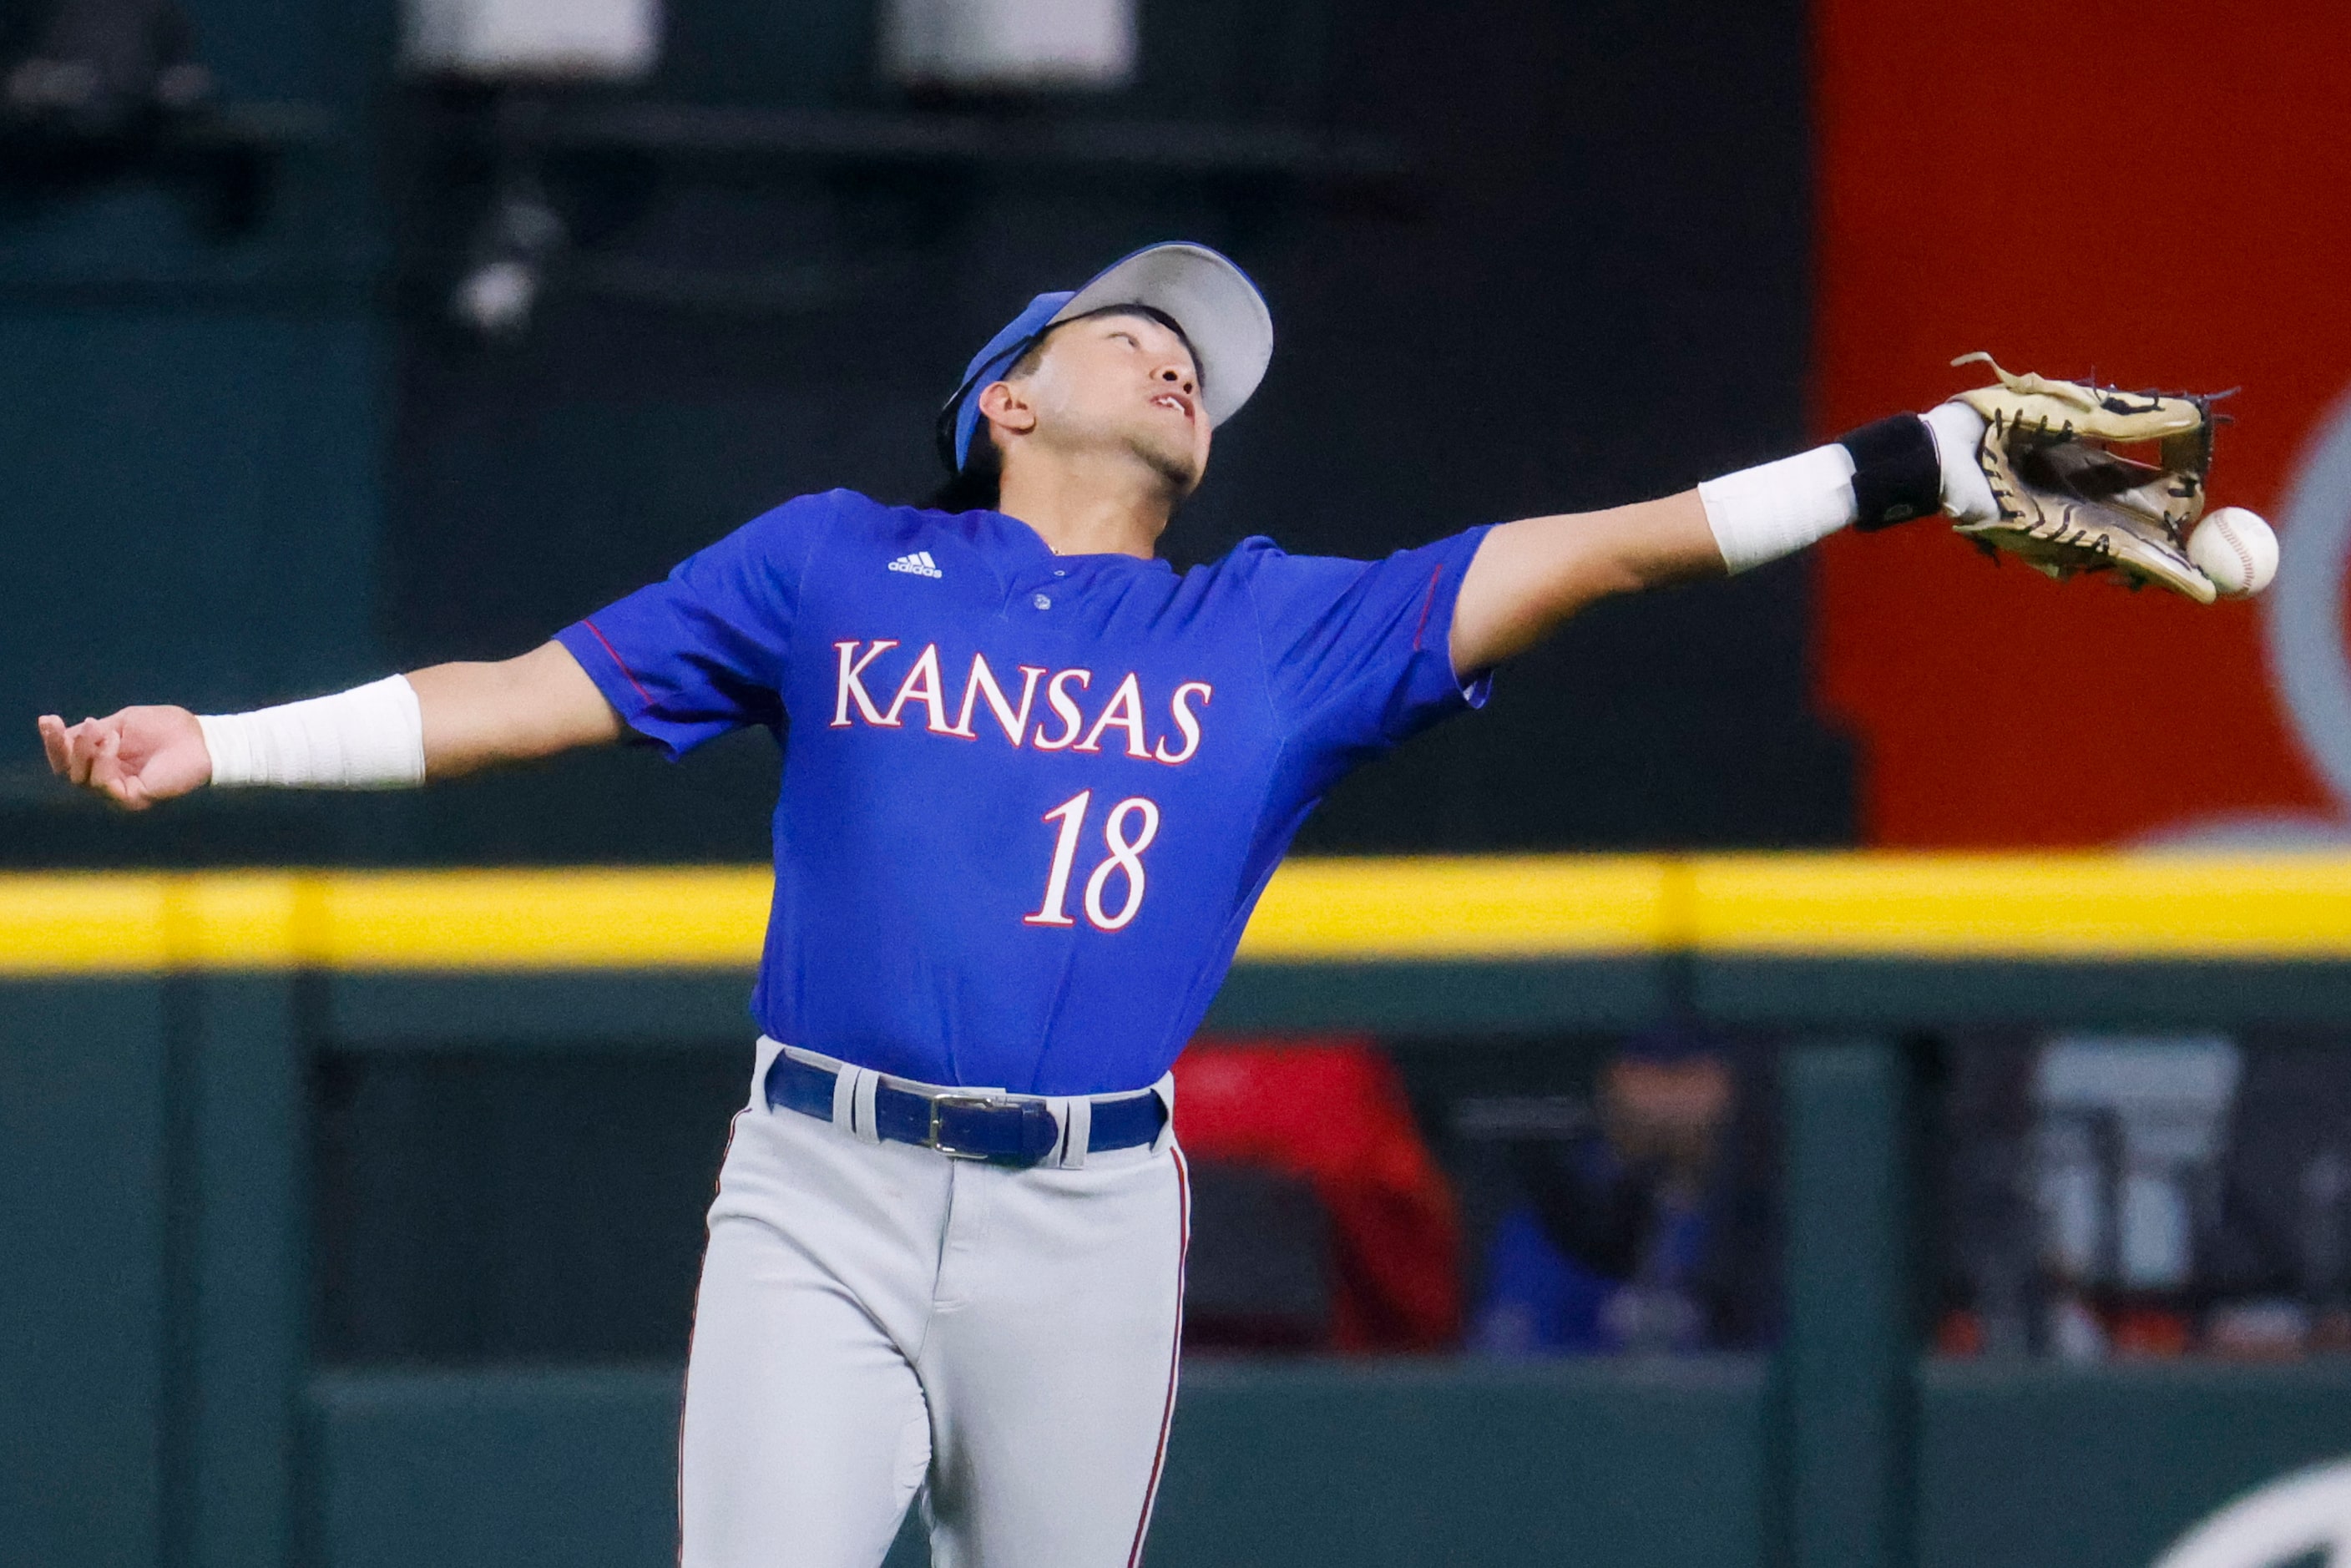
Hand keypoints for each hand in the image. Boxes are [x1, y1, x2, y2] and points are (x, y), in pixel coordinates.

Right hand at [37, 706, 212, 810]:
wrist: (201, 738)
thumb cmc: (168, 729)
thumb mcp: (122, 724)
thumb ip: (94, 733)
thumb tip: (62, 735)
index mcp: (103, 763)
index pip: (67, 760)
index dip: (53, 742)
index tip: (47, 719)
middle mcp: (108, 781)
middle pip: (67, 773)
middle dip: (62, 747)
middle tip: (70, 726)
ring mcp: (119, 794)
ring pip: (82, 779)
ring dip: (86, 750)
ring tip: (105, 732)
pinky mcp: (133, 800)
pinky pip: (104, 784)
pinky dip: (103, 761)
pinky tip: (113, 742)